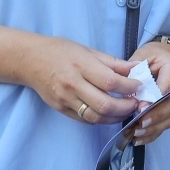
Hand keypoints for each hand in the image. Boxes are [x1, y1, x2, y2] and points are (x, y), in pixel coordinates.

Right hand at [23, 36, 139, 124]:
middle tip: (137, 103)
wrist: (30, 60)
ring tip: (127, 111)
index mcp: (81, 65)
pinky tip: (111, 114)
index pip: (110, 81)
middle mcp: (72, 84)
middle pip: (104, 104)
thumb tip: (135, 69)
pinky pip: (85, 120)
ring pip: (96, 117)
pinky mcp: (61, 109)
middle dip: (126, 107)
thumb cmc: (60, 51)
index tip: (139, 86)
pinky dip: (101, 120)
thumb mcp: (87, 50)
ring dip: (115, 117)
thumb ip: (112, 62)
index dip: (129, 86)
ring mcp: (65, 99)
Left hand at [127, 40, 169, 145]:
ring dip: (153, 128)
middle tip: (139, 123)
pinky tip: (137, 139)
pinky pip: (165, 126)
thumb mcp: (142, 57)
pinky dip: (152, 135)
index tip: (140, 107)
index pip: (168, 85)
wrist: (162, 59)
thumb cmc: (149, 57)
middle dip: (156, 116)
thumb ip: (136, 71)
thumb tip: (128, 91)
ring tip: (136, 133)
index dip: (156, 98)